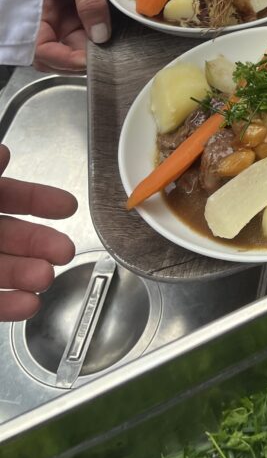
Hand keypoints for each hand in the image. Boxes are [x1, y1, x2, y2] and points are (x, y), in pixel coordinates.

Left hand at [0, 145, 75, 320]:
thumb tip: (2, 151)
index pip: (7, 195)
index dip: (37, 199)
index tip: (68, 206)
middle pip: (9, 235)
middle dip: (39, 243)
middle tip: (64, 250)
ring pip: (1, 269)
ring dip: (27, 274)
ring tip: (47, 279)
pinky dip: (6, 306)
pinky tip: (28, 306)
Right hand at [35, 0, 109, 72]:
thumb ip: (90, 0)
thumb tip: (99, 36)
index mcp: (35, 5)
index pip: (39, 47)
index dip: (61, 59)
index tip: (87, 60)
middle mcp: (46, 14)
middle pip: (55, 52)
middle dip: (78, 59)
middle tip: (106, 57)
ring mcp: (61, 14)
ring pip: (71, 46)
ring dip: (89, 51)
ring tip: (112, 47)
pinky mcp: (76, 11)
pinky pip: (83, 33)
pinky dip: (96, 39)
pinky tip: (112, 37)